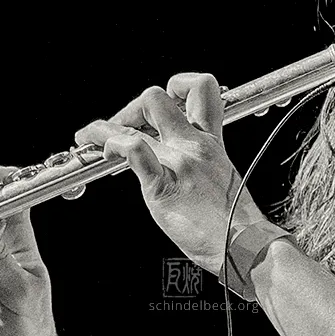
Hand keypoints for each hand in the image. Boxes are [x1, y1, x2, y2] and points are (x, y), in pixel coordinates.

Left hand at [75, 72, 266, 273]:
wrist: (245, 249)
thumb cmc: (232, 225)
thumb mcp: (221, 178)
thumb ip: (200, 162)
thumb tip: (175, 161)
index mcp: (210, 142)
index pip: (201, 89)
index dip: (175, 87)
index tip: (156, 109)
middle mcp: (195, 145)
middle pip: (158, 96)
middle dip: (130, 108)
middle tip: (118, 128)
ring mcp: (179, 161)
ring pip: (139, 116)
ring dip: (105, 125)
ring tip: (89, 135)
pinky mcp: (163, 185)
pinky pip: (135, 150)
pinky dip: (112, 146)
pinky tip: (105, 156)